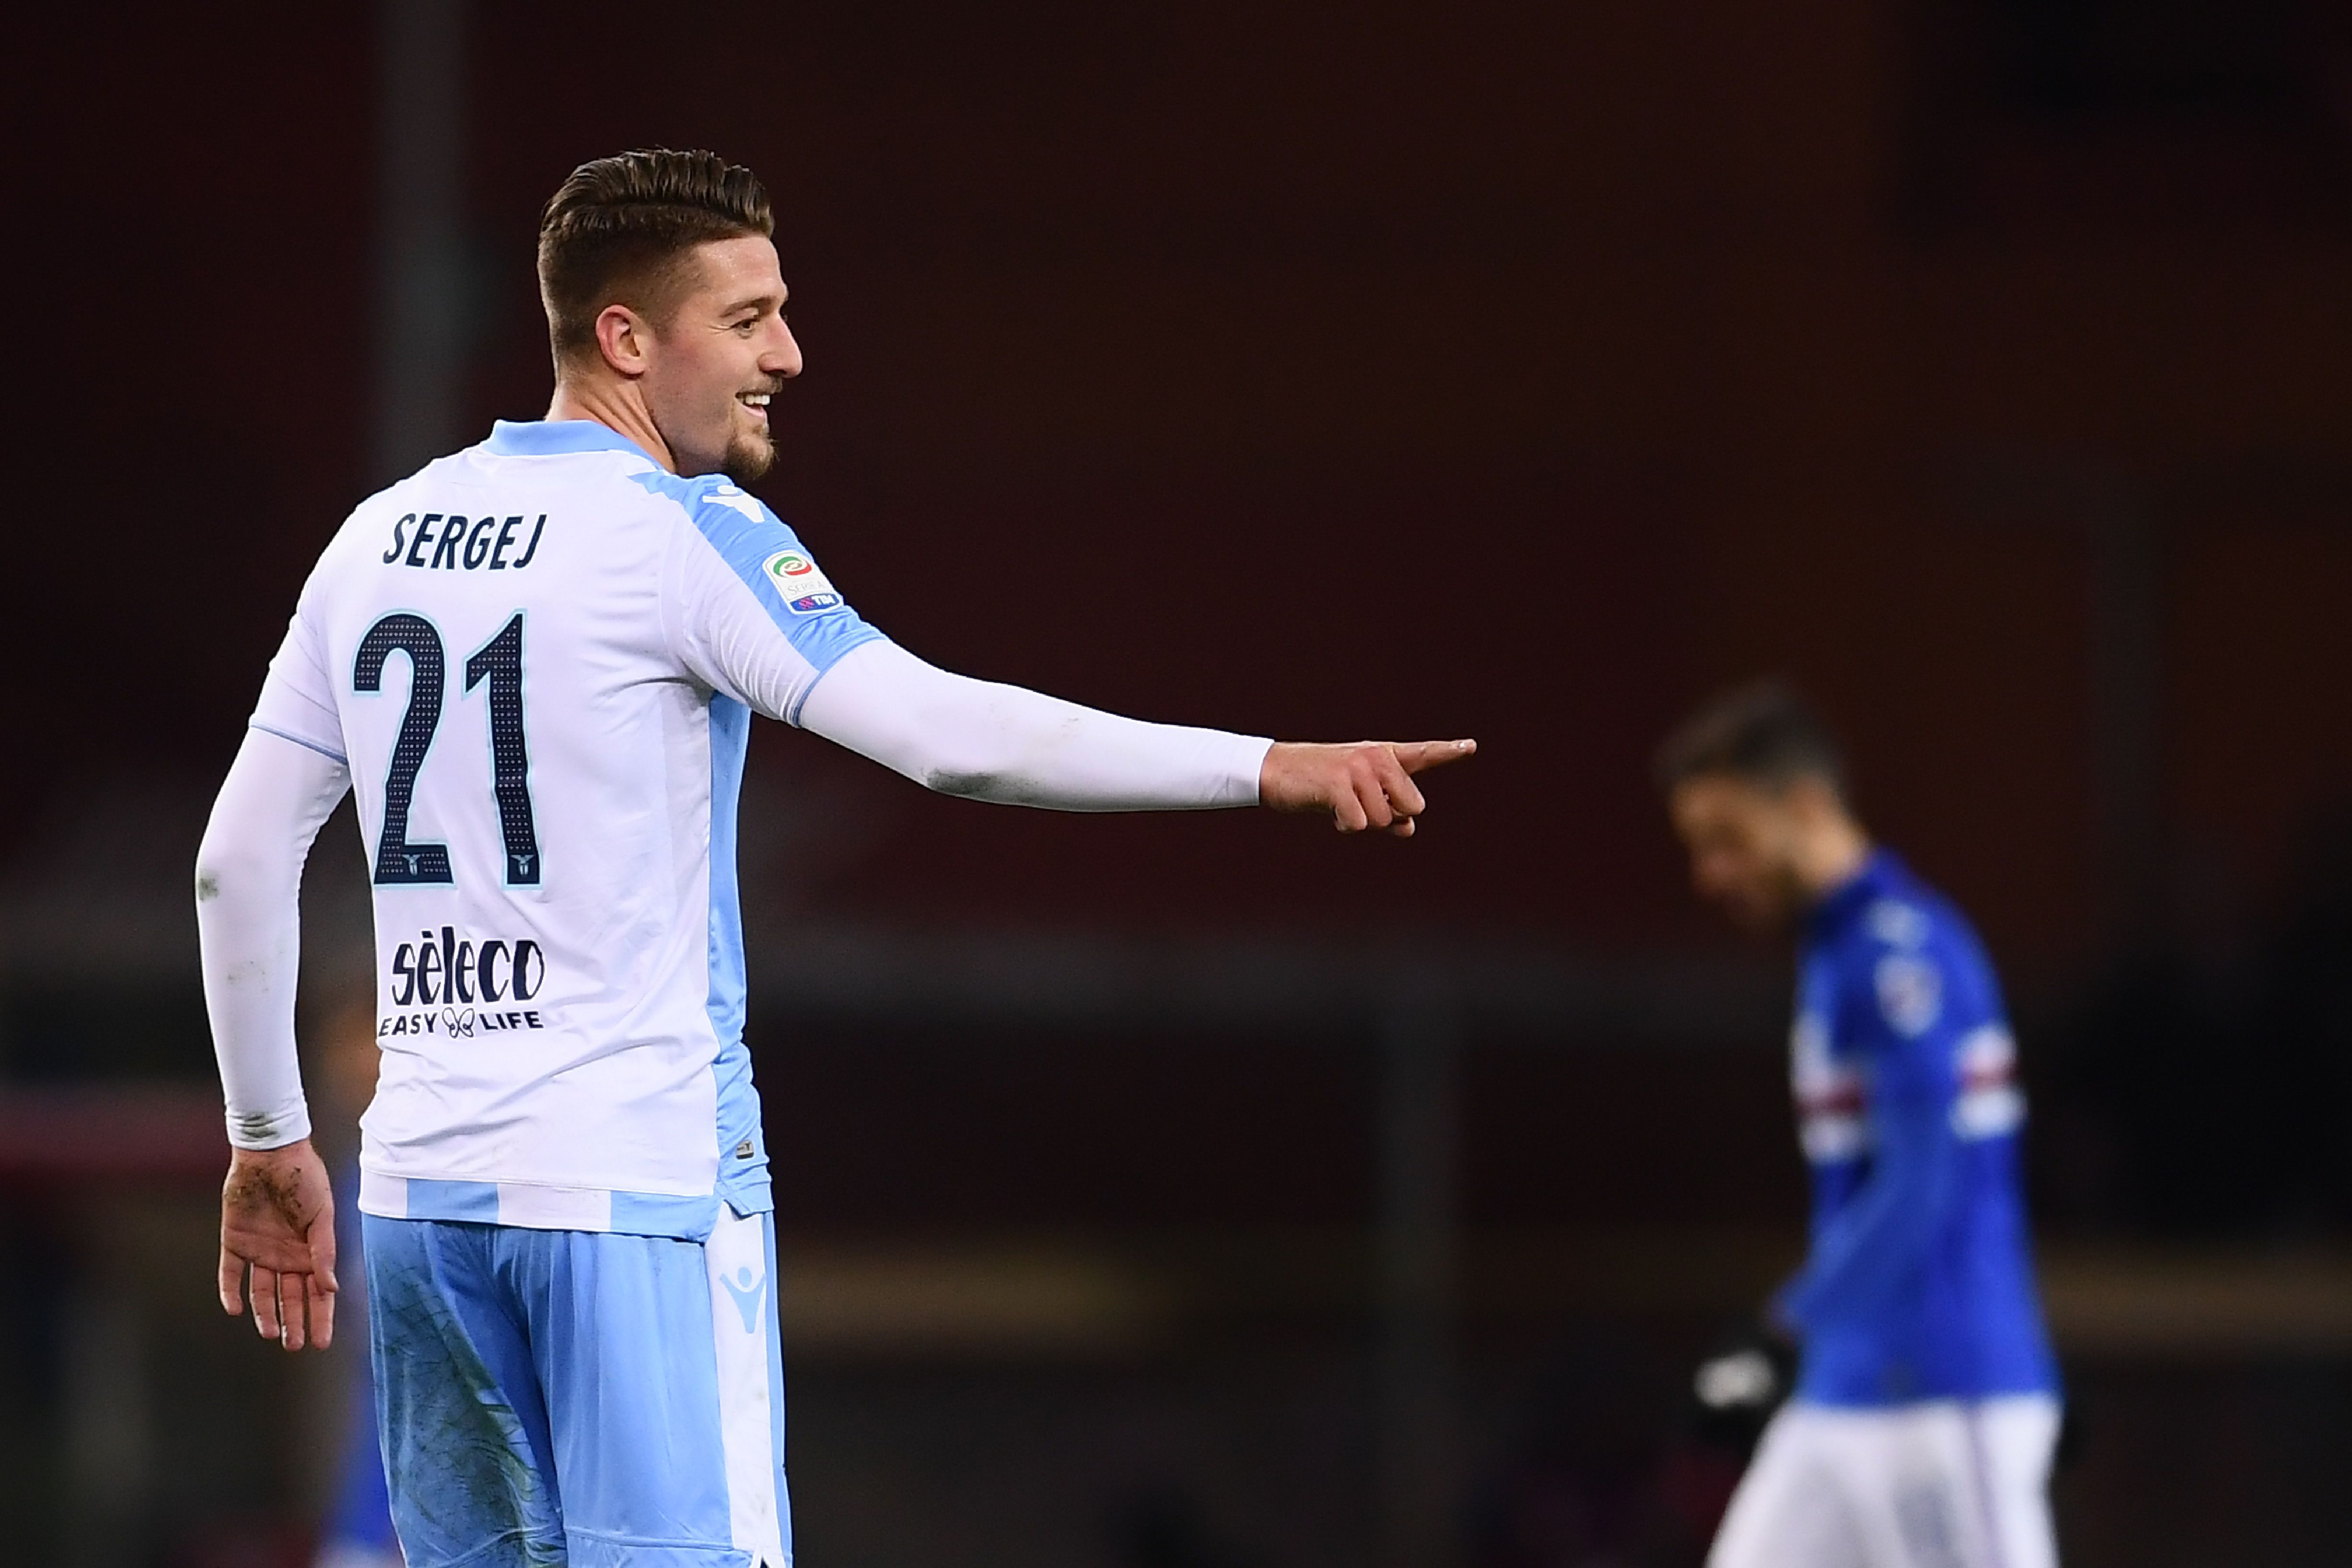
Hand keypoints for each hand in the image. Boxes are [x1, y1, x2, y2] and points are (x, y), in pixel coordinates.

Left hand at [218, 1139, 337, 1350]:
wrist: (271, 1155)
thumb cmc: (305, 1180)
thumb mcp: (323, 1215)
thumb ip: (325, 1252)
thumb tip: (331, 1288)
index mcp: (311, 1251)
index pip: (318, 1293)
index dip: (321, 1317)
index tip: (322, 1342)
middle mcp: (286, 1256)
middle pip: (290, 1297)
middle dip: (294, 1323)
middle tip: (294, 1346)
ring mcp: (260, 1251)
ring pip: (262, 1292)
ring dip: (265, 1314)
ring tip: (270, 1334)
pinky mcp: (234, 1242)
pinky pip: (230, 1273)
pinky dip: (230, 1292)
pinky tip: (234, 1310)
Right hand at [1259, 739, 1476, 836]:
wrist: (1273, 771)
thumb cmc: (1318, 786)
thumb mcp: (1358, 797)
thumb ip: (1388, 811)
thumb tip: (1409, 829)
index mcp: (1382, 756)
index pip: (1422, 754)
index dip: (1448, 751)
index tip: (1470, 746)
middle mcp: (1376, 757)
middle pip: (1412, 805)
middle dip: (1389, 817)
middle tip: (1358, 806)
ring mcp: (1358, 768)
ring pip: (1385, 819)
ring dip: (1362, 822)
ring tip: (1339, 805)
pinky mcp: (1339, 783)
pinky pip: (1361, 824)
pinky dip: (1345, 826)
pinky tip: (1328, 810)